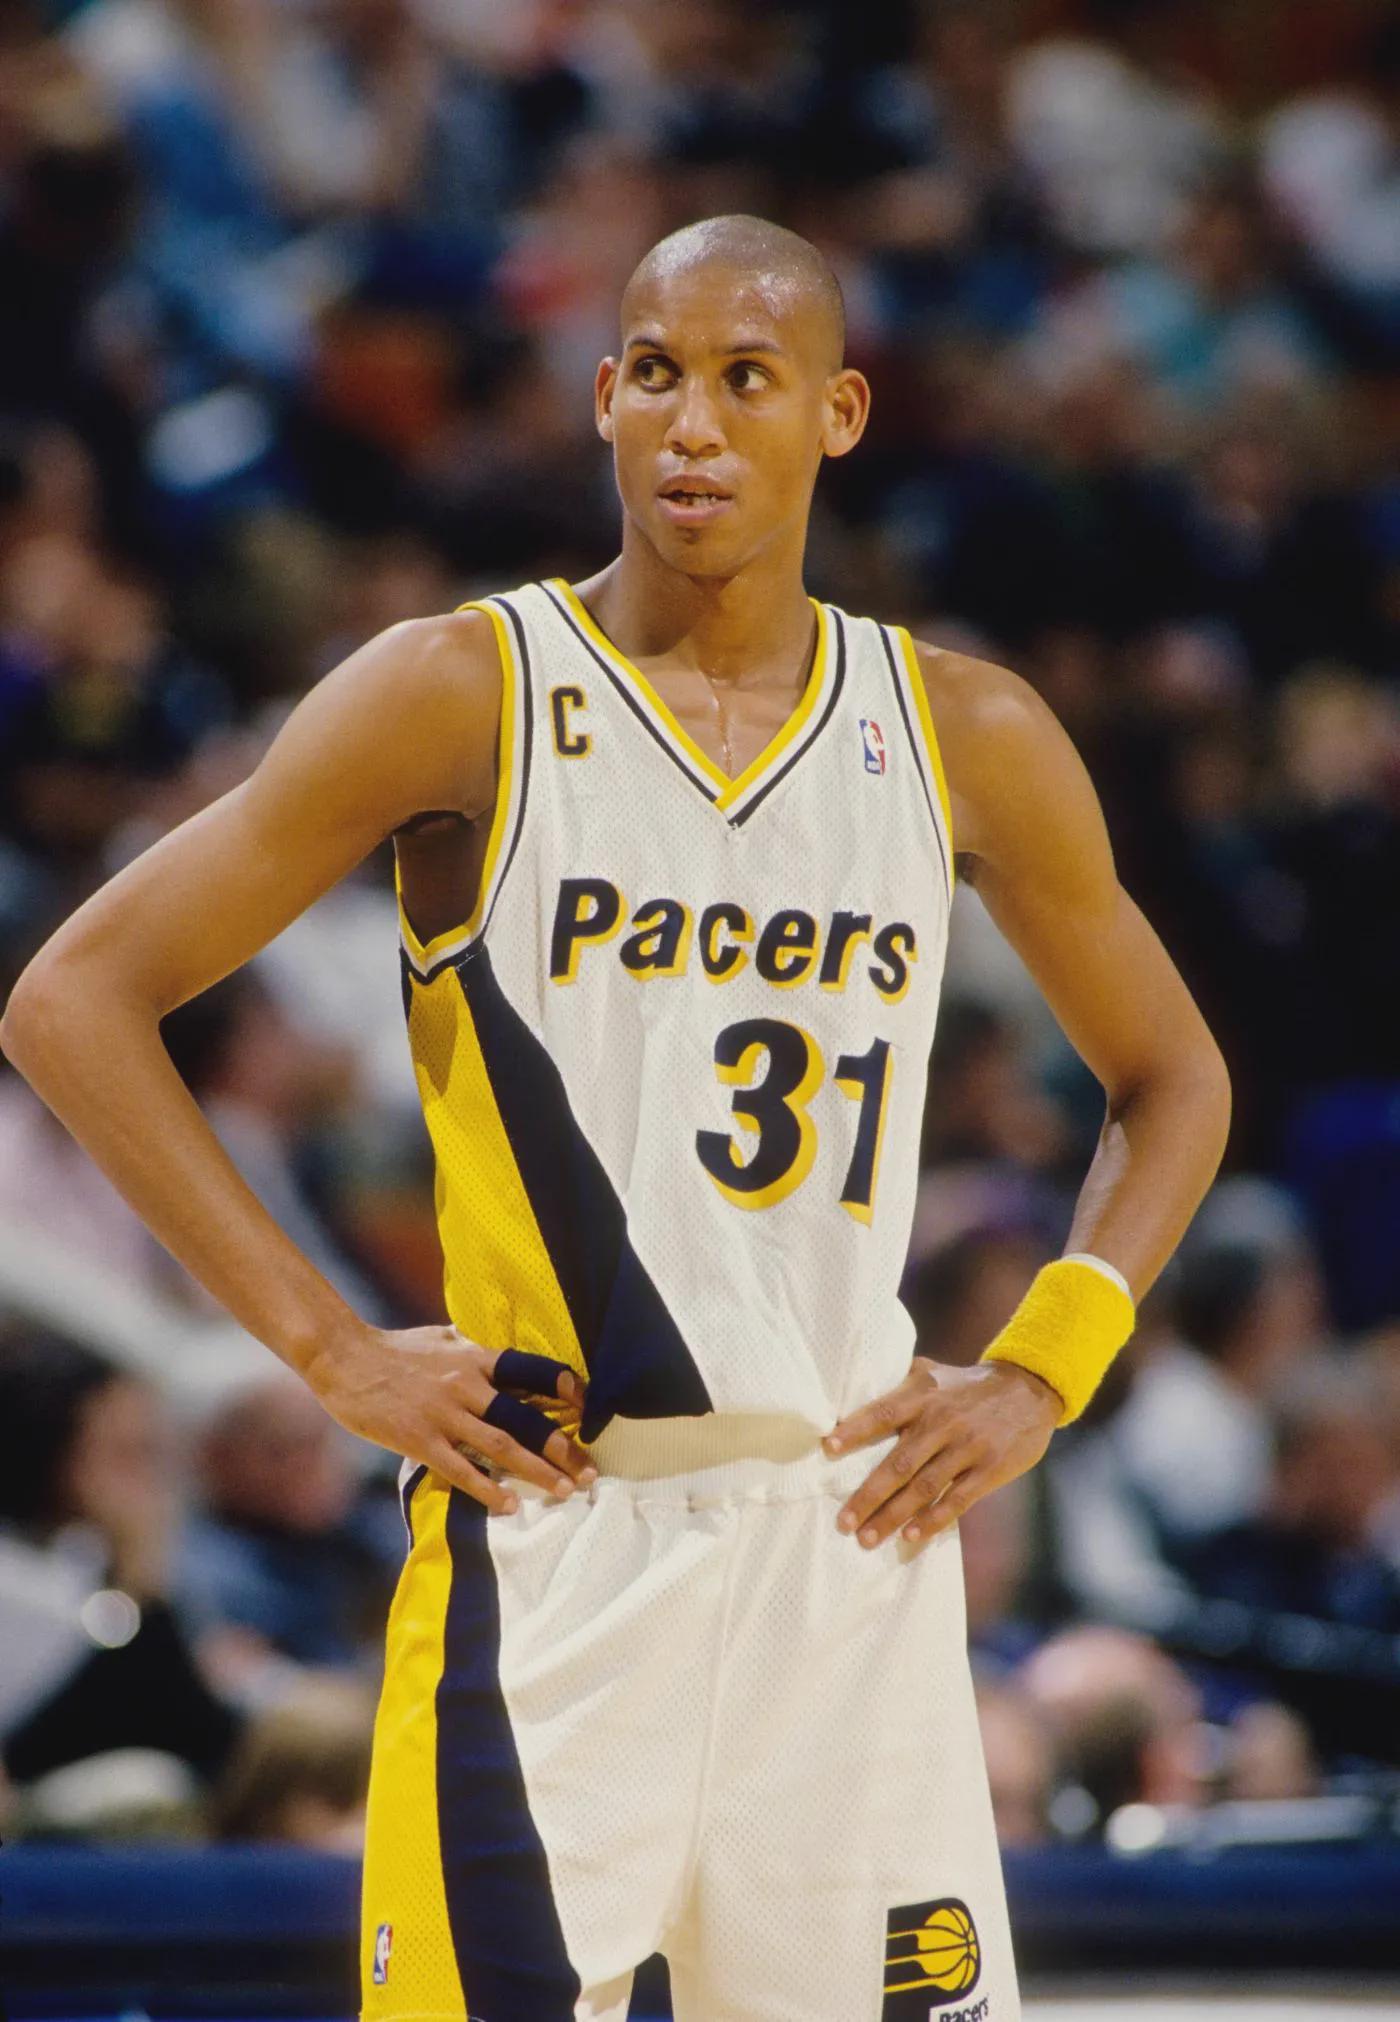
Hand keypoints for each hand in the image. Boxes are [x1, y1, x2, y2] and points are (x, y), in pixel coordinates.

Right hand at [307, 1323, 595, 1513]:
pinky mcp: (419, 1440)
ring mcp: (443, 1414)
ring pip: (501, 1446)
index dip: (565, 1388)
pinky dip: (487, 1490)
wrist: (344, 1359)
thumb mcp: (442, 1338)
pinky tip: (508, 1506)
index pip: (533, 1370)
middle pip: (525, 1418)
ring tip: (565, 1491)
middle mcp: (466, 1384)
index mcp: (475, 1357)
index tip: (589, 1408)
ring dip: (537, 1471)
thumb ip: (473, 1348)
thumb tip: (498, 1352)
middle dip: (562, 1447)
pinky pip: (461, 1469)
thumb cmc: (395, 1348)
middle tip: (590, 1472)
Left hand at [823, 1356, 1060, 1554]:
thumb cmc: (968, 1385)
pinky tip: (911, 1536)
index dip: (855, 1430)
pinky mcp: (989, 1469)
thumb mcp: (932, 1373)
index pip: (882, 1413)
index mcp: (923, 1396)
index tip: (828, 1449)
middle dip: (868, 1495)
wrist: (1029, 1389)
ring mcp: (967, 1447)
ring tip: (867, 1538)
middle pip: (898, 1463)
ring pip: (923, 1487)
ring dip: (893, 1515)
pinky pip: (957, 1500)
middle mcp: (942, 1422)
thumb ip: (898, 1384)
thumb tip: (852, 1391)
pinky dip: (933, 1520)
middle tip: (843, 1522)